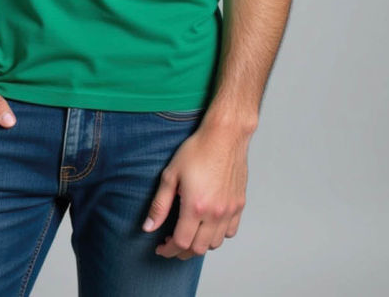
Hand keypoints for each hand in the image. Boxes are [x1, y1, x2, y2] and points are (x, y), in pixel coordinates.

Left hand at [142, 113, 250, 259]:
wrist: (225, 136)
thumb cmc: (198, 150)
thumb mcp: (171, 174)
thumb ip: (160, 204)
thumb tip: (149, 227)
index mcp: (196, 207)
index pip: (181, 243)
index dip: (168, 250)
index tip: (161, 247)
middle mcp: (215, 213)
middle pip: (198, 249)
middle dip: (182, 251)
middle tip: (171, 243)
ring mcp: (229, 210)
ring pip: (215, 243)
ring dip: (200, 245)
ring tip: (189, 234)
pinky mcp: (239, 205)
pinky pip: (230, 231)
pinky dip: (218, 235)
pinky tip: (208, 226)